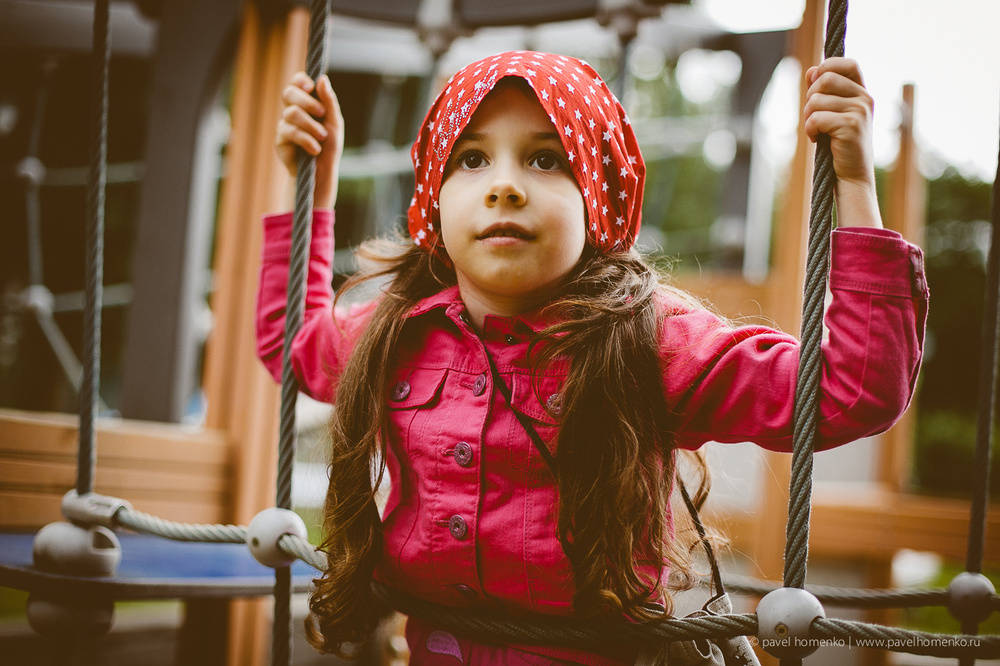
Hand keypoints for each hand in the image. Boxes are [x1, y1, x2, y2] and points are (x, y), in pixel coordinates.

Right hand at [276, 72, 343, 209]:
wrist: (322, 172)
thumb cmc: (330, 146)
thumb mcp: (334, 122)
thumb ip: (329, 101)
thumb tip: (322, 78)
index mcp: (307, 103)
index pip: (296, 83)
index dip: (300, 81)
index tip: (310, 88)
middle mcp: (293, 110)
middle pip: (289, 93)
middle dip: (307, 102)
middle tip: (322, 114)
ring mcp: (284, 124)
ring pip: (291, 113)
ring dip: (311, 125)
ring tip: (322, 137)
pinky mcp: (280, 139)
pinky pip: (290, 131)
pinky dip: (306, 139)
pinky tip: (315, 149)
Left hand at [804, 58, 881, 227]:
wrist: (852, 177)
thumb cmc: (838, 146)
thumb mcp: (832, 114)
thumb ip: (823, 92)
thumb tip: (812, 70)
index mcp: (862, 93)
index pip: (847, 63)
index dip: (827, 67)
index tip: (816, 85)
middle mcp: (865, 98)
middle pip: (825, 78)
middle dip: (810, 97)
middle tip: (814, 117)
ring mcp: (860, 111)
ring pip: (816, 99)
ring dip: (808, 117)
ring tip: (816, 131)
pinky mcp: (851, 126)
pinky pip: (816, 118)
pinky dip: (809, 130)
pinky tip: (816, 139)